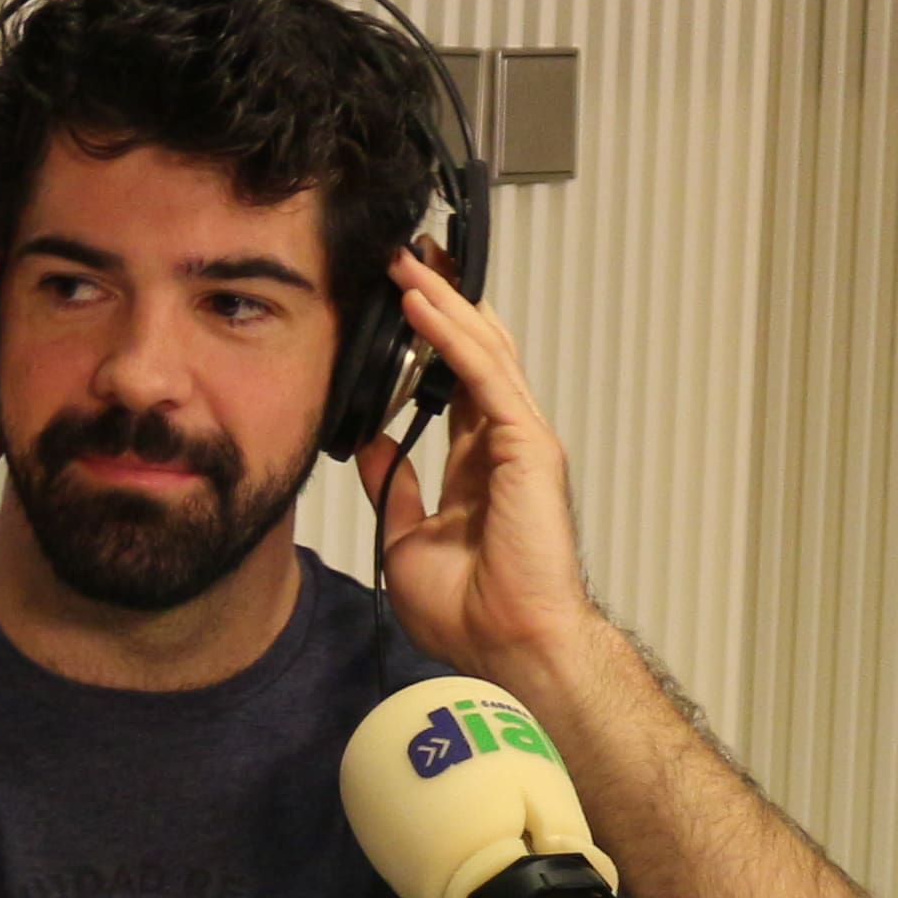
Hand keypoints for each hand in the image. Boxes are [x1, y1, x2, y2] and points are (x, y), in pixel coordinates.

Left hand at [358, 249, 602, 684]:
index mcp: (478, 464)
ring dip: (444, 303)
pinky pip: (484, 376)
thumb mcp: (406, 537)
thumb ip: (391, 486)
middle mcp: (503, 443)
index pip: (453, 384)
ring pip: (482, 351)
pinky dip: (453, 337)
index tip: (397, 302)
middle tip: (408, 255)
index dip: (428, 341)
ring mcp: (520, 439)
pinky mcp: (526, 444)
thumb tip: (370, 447)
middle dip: (442, 302)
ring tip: (411, 259)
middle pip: (473, 352)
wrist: (509, 642)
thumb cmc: (473, 609)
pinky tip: (423, 305)